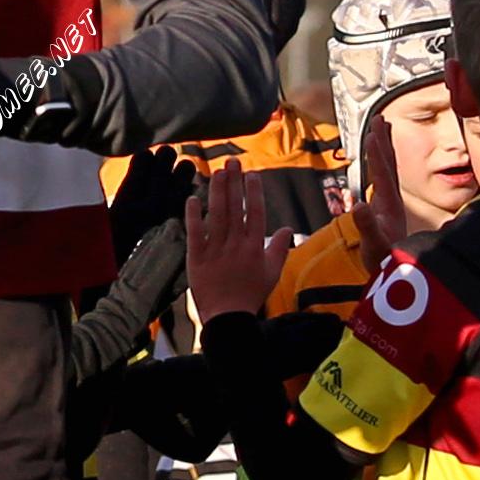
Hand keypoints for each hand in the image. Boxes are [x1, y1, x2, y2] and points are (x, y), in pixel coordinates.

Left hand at [185, 158, 294, 328]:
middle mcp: (236, 244)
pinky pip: (195, 232)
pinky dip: (193, 215)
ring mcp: (216, 249)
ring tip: (216, 172)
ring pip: (217, 215)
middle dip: (234, 183)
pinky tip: (192, 198)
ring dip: (216, 192)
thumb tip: (287, 229)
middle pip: (235, 208)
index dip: (253, 192)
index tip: (252, 174)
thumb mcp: (272, 273)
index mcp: (254, 246)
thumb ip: (279, 249)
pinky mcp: (197, 257)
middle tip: (231, 162)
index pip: (255, 212)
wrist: (228, 317)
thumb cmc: (251, 295)